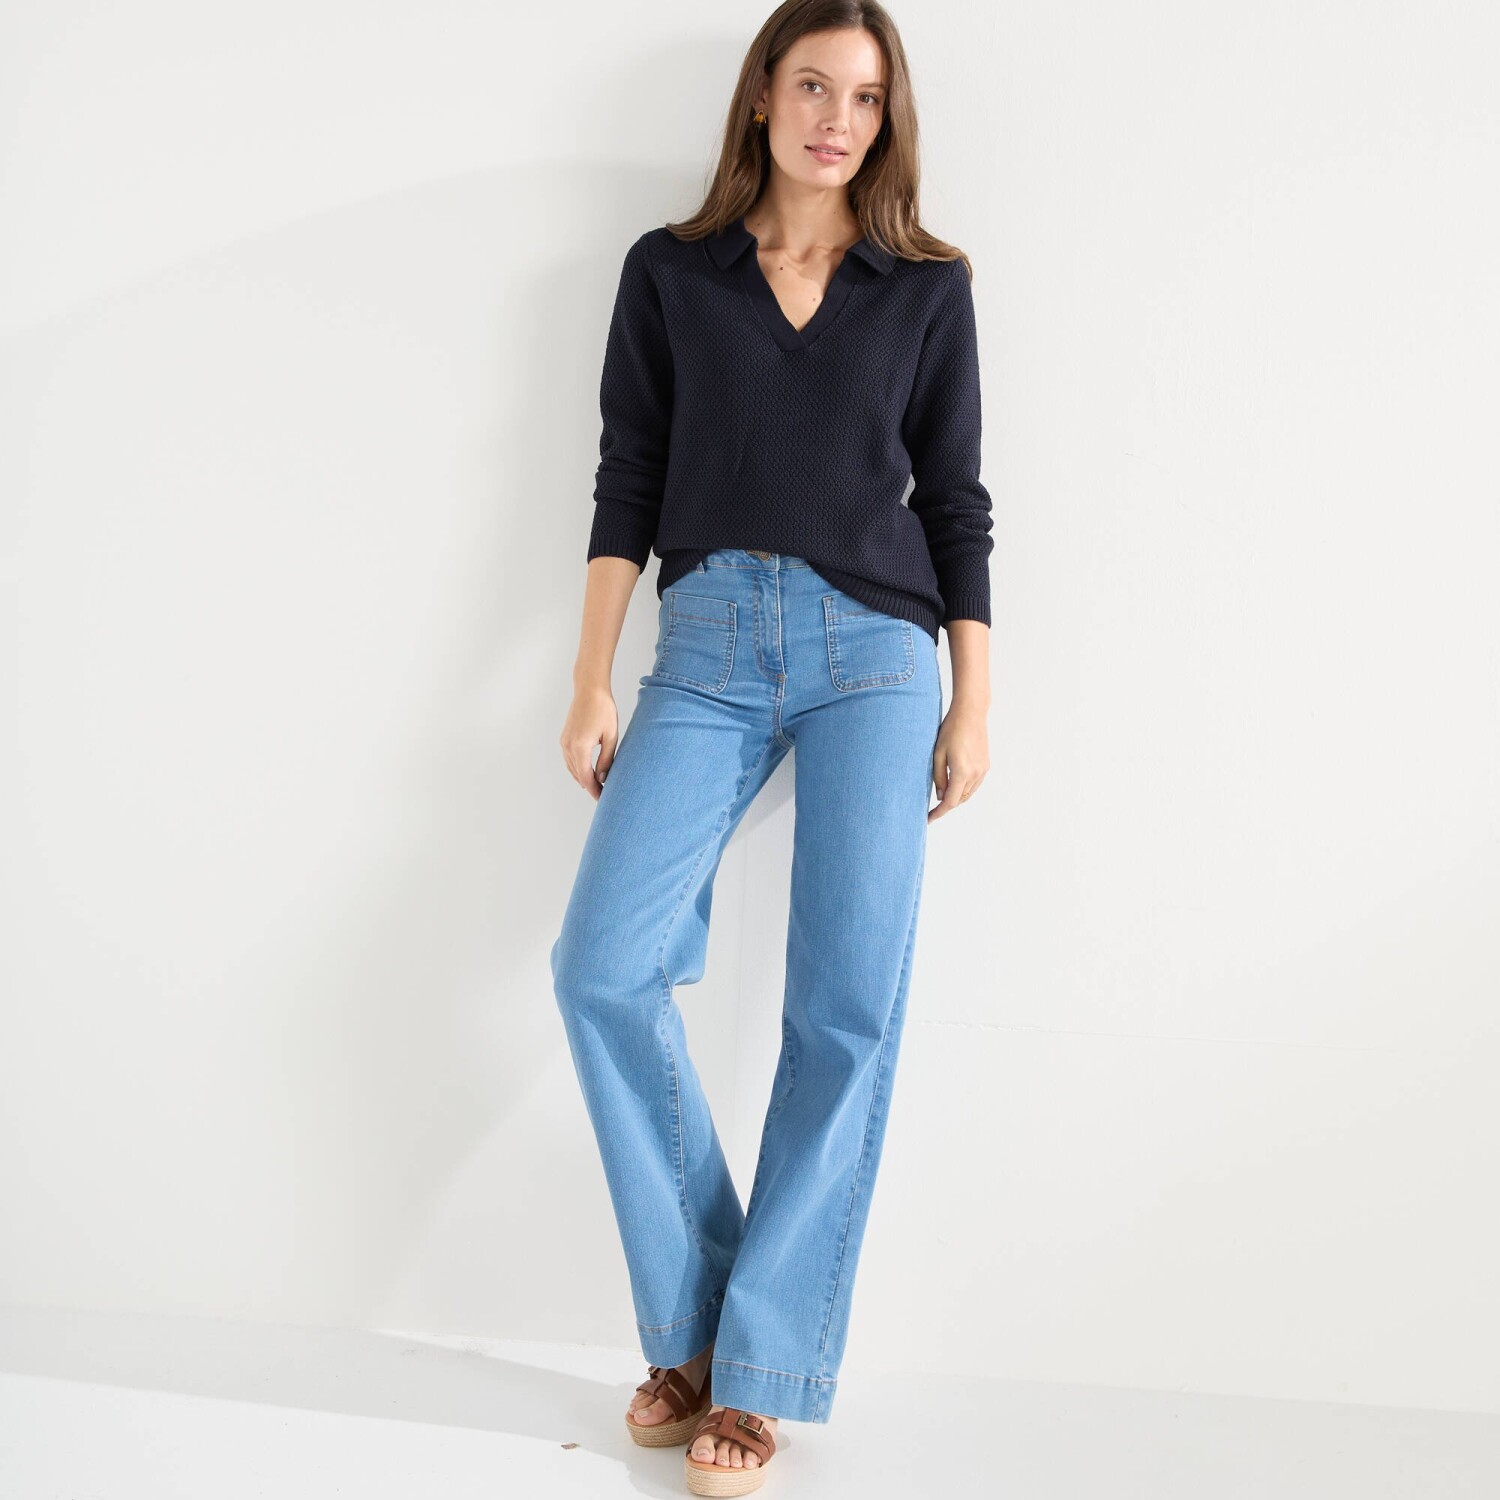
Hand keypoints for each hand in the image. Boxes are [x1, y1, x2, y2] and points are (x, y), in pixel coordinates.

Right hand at [559, 684, 619, 800]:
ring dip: (583, 778)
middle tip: (603, 796)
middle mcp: (568, 746)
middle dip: (590, 787)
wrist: (589, 690)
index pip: (586, 777)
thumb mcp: (611, 736)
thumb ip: (607, 758)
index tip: (602, 799)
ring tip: (597, 787)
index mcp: (580, 747)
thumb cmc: (603, 709)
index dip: (594, 790)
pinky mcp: (564, 738)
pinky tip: (587, 772)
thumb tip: (603, 777)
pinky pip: (569, 760)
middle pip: (578, 775)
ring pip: (572, 769)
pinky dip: (577, 769)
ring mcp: (564, 742)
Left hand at [929, 699, 988, 821]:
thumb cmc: (951, 730)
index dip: (939, 813)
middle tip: (932, 807)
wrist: (971, 713)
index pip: (950, 802)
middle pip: (959, 799)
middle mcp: (975, 774)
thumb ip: (938, 777)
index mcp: (962, 772)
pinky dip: (964, 788)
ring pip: (968, 793)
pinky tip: (954, 784)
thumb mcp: (937, 754)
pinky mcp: (986, 765)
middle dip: (946, 805)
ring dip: (955, 797)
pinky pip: (974, 784)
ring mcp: (983, 770)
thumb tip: (941, 796)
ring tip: (942, 795)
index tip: (929, 819)